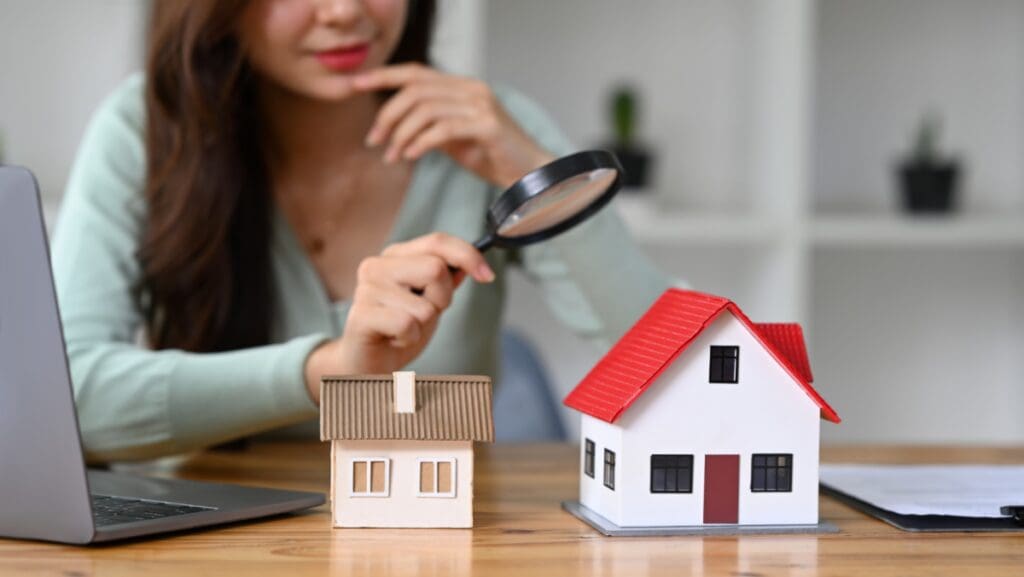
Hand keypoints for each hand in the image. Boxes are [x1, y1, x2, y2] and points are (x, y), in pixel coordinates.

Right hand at [303, 232, 493, 403]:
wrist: (369, 365)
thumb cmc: (399, 329)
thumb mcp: (430, 300)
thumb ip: (447, 279)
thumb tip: (471, 264)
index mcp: (395, 256)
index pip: (437, 241)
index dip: (468, 255)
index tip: (488, 277)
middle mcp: (376, 266)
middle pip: (435, 269)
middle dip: (442, 299)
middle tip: (423, 314)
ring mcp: (365, 290)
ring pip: (425, 304)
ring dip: (424, 324)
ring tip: (404, 329)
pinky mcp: (360, 316)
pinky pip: (408, 325)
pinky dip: (410, 338)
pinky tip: (395, 339)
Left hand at [353, 64, 554, 187]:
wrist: (529, 175)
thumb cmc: (493, 157)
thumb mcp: (455, 138)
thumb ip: (431, 125)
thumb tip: (398, 126)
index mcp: (463, 87)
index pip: (416, 73)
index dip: (383, 76)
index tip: (354, 85)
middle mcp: (472, 89)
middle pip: (415, 90)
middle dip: (387, 114)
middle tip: (373, 140)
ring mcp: (481, 105)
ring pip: (425, 109)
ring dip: (400, 133)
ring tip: (391, 156)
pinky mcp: (487, 125)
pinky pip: (442, 128)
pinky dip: (420, 142)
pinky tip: (410, 156)